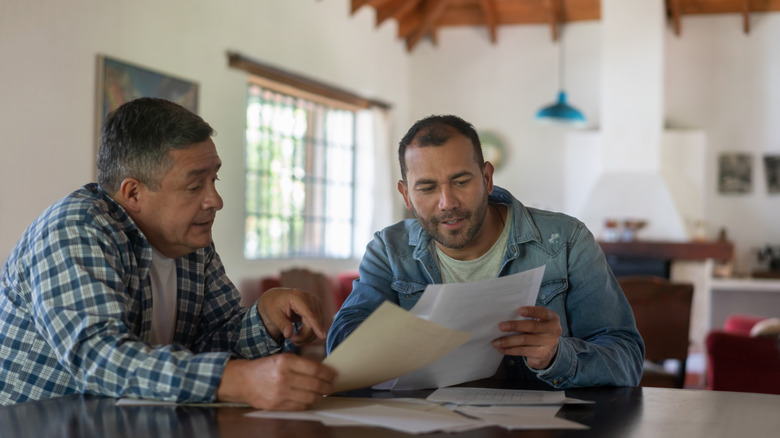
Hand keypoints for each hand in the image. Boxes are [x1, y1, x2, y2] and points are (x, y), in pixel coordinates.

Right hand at [217, 355, 336, 410]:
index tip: (335, 375)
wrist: (243, 381)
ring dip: (320, 396)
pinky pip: (300, 406)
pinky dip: (309, 403)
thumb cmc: (265, 368)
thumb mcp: (283, 358)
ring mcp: (280, 393)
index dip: (328, 373)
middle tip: (332, 385)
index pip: (315, 369)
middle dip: (328, 386)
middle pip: (315, 385)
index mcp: (286, 362)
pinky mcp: (277, 405)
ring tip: (323, 392)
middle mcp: (284, 377)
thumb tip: (323, 370)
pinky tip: (311, 399)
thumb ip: (302, 364)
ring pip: (310, 398)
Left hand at [257, 287, 324, 344]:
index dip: (316, 326)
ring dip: (308, 335)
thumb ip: (281, 324)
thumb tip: (288, 334)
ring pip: (318, 324)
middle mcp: (309, 297)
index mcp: (297, 297)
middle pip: (314, 321)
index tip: (322, 337)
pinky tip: (301, 334)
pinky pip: (318, 323)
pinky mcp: (316, 307)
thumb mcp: (272, 315)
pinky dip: (311, 332)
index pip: (310, 314)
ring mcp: (314, 301)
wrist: (274, 299)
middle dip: (305, 335)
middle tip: (293, 341)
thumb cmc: (272, 306)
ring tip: (295, 338)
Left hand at [491, 306, 561, 368]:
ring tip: (496, 342)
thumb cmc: (539, 330)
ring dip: (507, 341)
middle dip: (514, 326)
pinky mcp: (542, 354)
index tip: (520, 310)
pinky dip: (510, 350)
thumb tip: (506, 315)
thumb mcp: (539, 322)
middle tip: (501, 327)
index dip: (531, 311)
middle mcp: (553, 330)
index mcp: (552, 318)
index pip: (542, 312)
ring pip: (524, 340)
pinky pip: (522, 350)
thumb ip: (529, 317)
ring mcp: (549, 343)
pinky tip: (501, 349)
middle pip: (531, 327)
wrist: (549, 350)